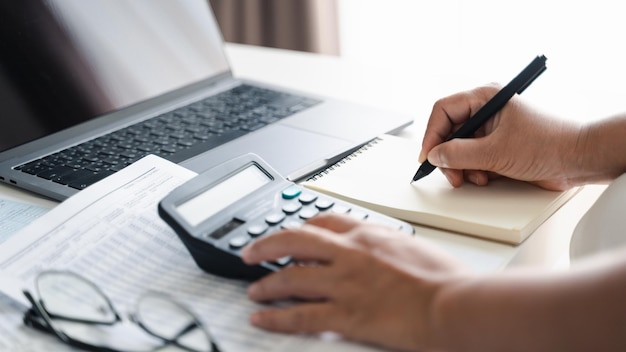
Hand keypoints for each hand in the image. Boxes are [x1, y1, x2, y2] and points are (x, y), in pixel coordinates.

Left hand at [241, 213, 467, 351]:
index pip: (325, 221)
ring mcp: (343, 283)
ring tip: (254, 290)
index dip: (303, 226)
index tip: (294, 233)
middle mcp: (349, 253)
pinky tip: (262, 318)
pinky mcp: (344, 314)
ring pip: (290, 278)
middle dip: (267, 245)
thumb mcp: (416, 248)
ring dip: (267, 284)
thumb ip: (390, 246)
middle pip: (294, 240)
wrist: (454, 304)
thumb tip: (385, 251)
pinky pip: (300, 316)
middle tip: (252, 253)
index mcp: (369, 234)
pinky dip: (276, 318)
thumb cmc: (447, 280)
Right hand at [420, 85, 582, 189]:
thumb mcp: (496, 152)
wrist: (579, 160)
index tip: (428, 155)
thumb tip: (435, 155)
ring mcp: (492, 130)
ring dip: (463, 167)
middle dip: (448, 156)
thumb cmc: (549, 144)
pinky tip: (486, 177)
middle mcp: (486, 111)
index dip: (432, 134)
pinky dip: (475, 171)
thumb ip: (460, 154)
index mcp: (486, 97)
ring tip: (476, 177)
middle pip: (449, 132)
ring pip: (460, 148)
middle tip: (452, 174)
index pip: (443, 110)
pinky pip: (473, 158)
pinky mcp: (498, 146)